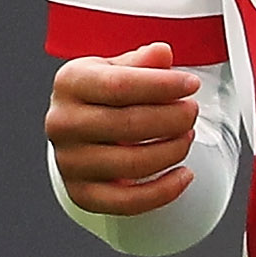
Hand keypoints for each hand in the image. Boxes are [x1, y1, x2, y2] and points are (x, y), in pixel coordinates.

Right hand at [50, 44, 204, 215]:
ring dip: (172, 151)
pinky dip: (163, 191)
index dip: (162, 85)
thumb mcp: (117, 68)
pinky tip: (185, 175)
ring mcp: (69, 162)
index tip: (192, 84)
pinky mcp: (82, 194)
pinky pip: (128, 202)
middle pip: (129, 125)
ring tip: (188, 137)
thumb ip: (141, 62)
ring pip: (133, 164)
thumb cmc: (104, 94)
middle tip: (192, 112)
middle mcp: (62, 123)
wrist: (79, 131)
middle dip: (173, 119)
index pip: (119, 85)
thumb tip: (162, 54)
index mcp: (70, 83)